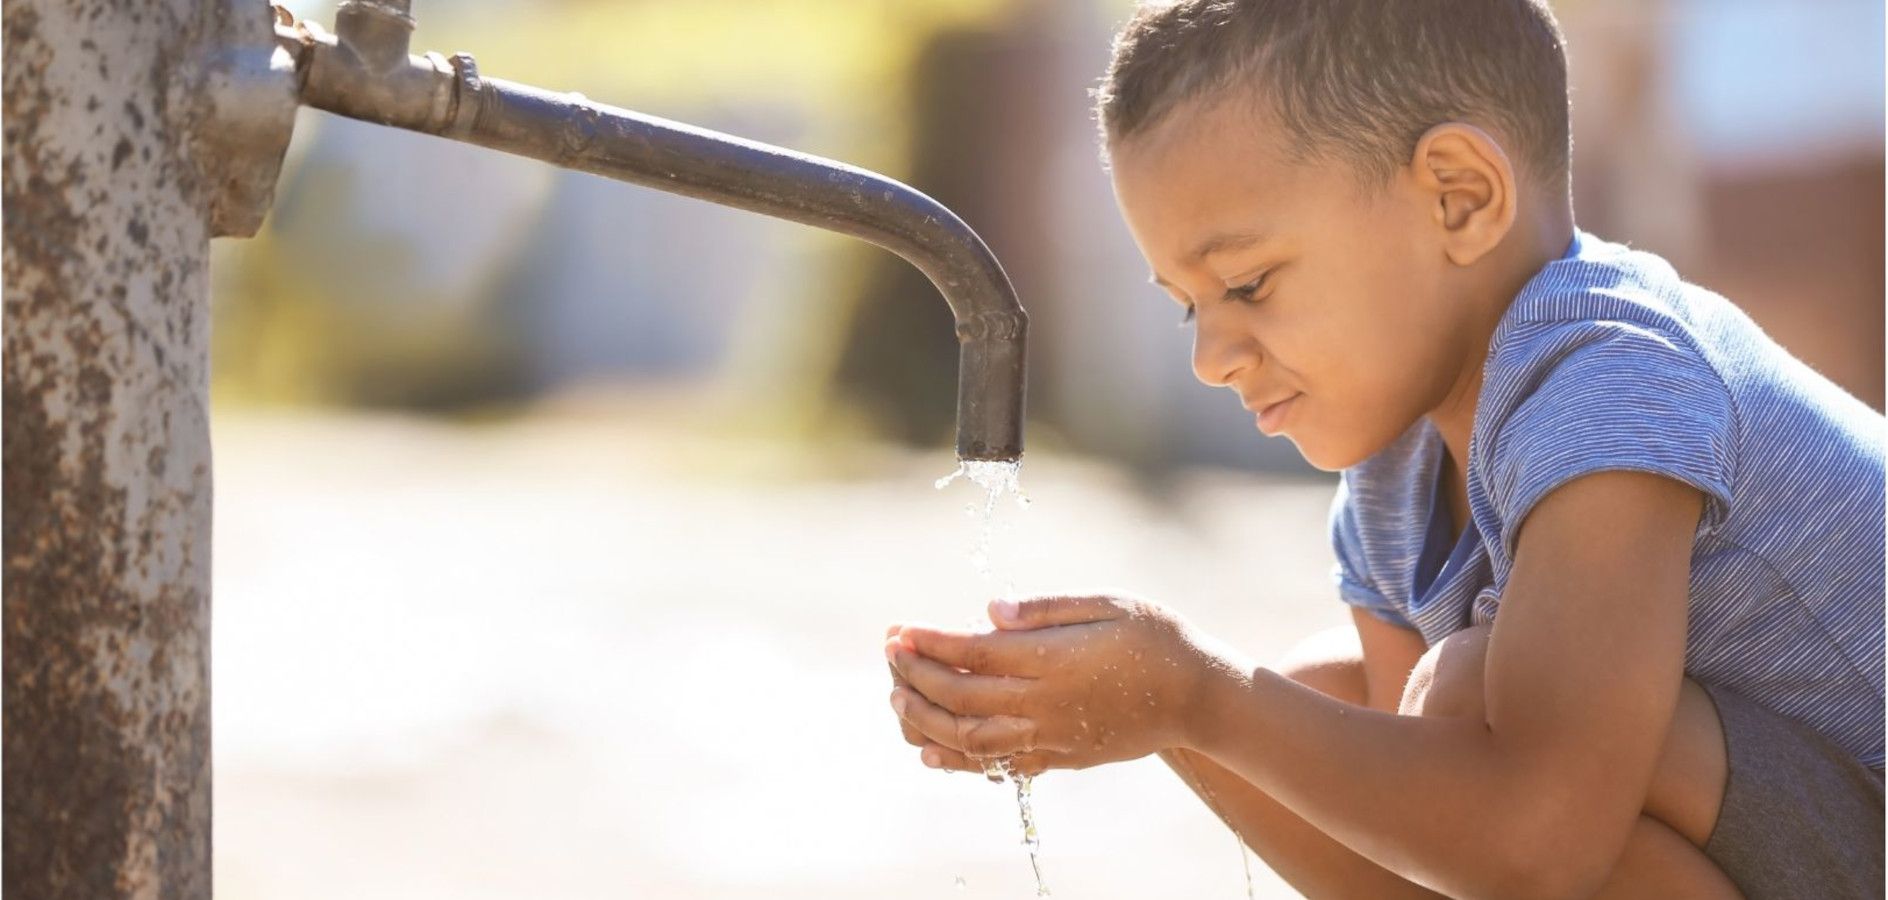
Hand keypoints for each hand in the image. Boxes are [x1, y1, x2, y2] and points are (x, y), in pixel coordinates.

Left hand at [885, 595, 1221, 775]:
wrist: (1199, 697)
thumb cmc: (1156, 638)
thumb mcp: (1108, 603)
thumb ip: (1047, 608)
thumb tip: (989, 609)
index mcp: (1054, 658)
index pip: (972, 652)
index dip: (929, 642)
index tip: (898, 630)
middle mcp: (1045, 702)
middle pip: (961, 697)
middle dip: (915, 675)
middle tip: (889, 654)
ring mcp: (1050, 735)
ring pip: (969, 738)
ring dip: (925, 718)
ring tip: (895, 697)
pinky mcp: (1059, 757)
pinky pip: (997, 765)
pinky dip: (957, 761)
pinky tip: (930, 751)